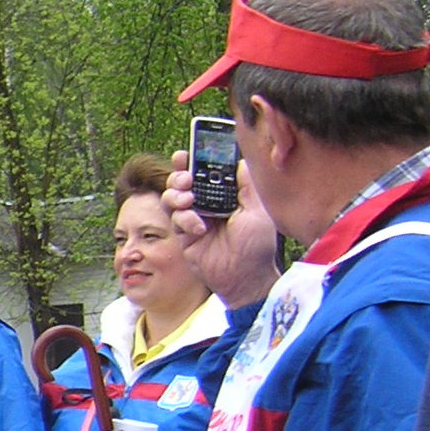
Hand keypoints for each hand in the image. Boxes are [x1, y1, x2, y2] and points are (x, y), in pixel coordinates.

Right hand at [165, 151, 280, 309]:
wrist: (245, 277)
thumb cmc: (256, 246)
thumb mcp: (257, 209)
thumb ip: (247, 184)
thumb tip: (240, 161)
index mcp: (224, 196)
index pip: (204, 173)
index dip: (194, 162)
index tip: (187, 153)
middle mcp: (206, 205)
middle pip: (182, 181)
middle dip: (179, 175)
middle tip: (185, 178)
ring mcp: (193, 220)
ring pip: (172, 197)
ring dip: (176, 194)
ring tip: (188, 199)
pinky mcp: (183, 236)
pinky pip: (175, 219)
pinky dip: (184, 219)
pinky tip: (199, 227)